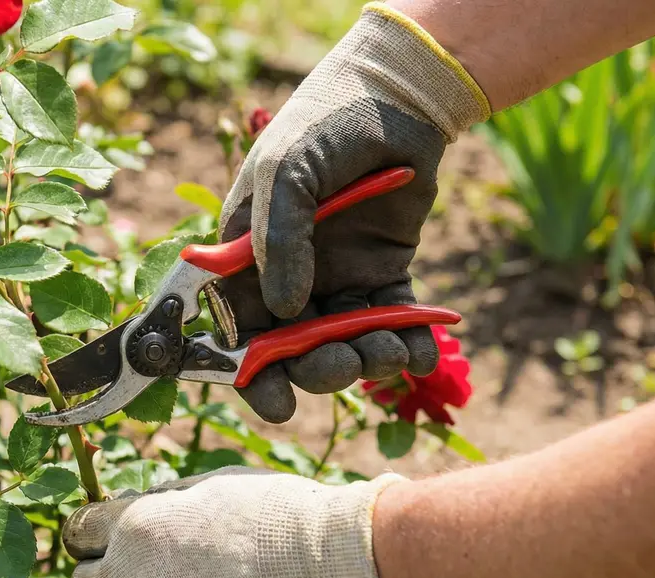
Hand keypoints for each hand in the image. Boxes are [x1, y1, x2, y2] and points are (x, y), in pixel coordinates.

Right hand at [219, 1, 489, 422]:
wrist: (397, 97)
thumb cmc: (323, 126)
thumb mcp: (285, 172)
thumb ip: (278, 240)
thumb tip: (283, 312)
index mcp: (246, 258)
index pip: (235, 328)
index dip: (249, 373)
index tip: (277, 404)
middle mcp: (287, 276)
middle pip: (292, 348)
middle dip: (316, 369)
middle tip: (343, 365)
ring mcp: (337, 278)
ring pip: (343, 341)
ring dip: (364, 360)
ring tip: (390, 354)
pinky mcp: (385, 273)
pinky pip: (392, 321)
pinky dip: (407, 343)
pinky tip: (420, 352)